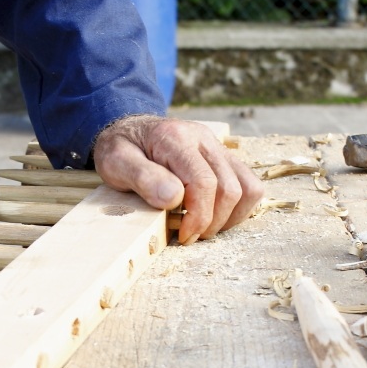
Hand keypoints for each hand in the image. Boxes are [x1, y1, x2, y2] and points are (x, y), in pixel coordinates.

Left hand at [91, 115, 264, 244]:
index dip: (198, 216)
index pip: (203, 182)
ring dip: (229, 217)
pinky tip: (215, 218)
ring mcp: (217, 147)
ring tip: (202, 228)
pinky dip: (239, 209)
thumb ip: (143, 177)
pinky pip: (250, 184)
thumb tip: (174, 198)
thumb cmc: (121, 149)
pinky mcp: (224, 158)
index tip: (183, 236)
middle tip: (188, 236)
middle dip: (212, 222)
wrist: (130, 131)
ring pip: (247, 187)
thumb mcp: (116, 162)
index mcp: (175, 138)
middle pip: (229, 188)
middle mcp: (203, 138)